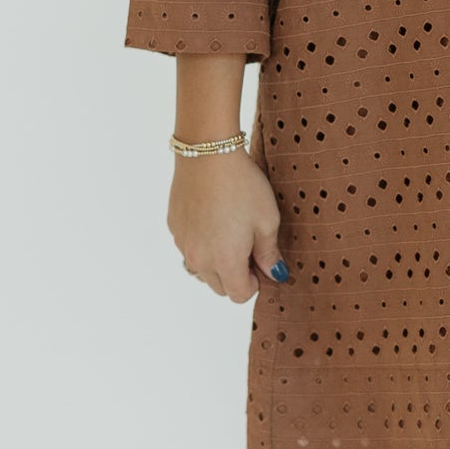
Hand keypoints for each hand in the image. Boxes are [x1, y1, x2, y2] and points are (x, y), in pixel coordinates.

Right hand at [168, 151, 288, 299]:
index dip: (254, 283)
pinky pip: (189, 248)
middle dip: (236, 275)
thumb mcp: (267, 219)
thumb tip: (275, 274)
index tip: (261, 261)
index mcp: (225, 261)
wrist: (208, 153)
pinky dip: (202, 244)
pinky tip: (214, 218)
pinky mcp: (174, 227)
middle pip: (219, 287)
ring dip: (216, 262)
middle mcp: (199, 259)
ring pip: (201, 269)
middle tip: (249, 245)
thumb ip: (269, 253)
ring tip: (230, 232)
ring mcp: (183, 244)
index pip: (239, 295)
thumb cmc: (242, 185)